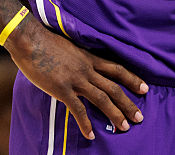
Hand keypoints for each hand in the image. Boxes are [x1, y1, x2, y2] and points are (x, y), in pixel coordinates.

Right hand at [6, 17, 147, 139]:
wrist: (29, 39)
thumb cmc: (45, 41)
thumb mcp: (68, 46)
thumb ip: (77, 57)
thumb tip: (79, 66)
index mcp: (88, 57)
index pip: (116, 69)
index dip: (132, 79)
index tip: (145, 88)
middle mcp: (86, 68)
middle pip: (113, 87)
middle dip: (128, 103)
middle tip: (140, 117)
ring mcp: (75, 79)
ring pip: (102, 99)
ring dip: (114, 114)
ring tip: (124, 127)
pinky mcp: (62, 89)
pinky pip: (78, 109)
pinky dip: (86, 124)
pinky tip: (91, 135)